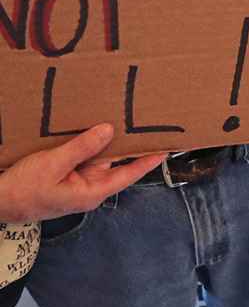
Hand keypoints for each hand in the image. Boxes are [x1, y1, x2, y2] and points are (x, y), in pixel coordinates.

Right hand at [0, 125, 166, 222]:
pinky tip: (93, 124)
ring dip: (106, 138)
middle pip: (116, 161)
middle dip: (128, 142)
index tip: (167, 147)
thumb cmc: (23, 190)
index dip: (149, 160)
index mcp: (92, 191)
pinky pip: (83, 155)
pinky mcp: (67, 172)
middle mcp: (91, 186)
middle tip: (146, 121)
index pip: (130, 174)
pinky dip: (88, 141)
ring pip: (99, 155)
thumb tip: (109, 131)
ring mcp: (79, 179)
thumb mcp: (53, 165)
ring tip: (122, 115)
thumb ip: (82, 148)